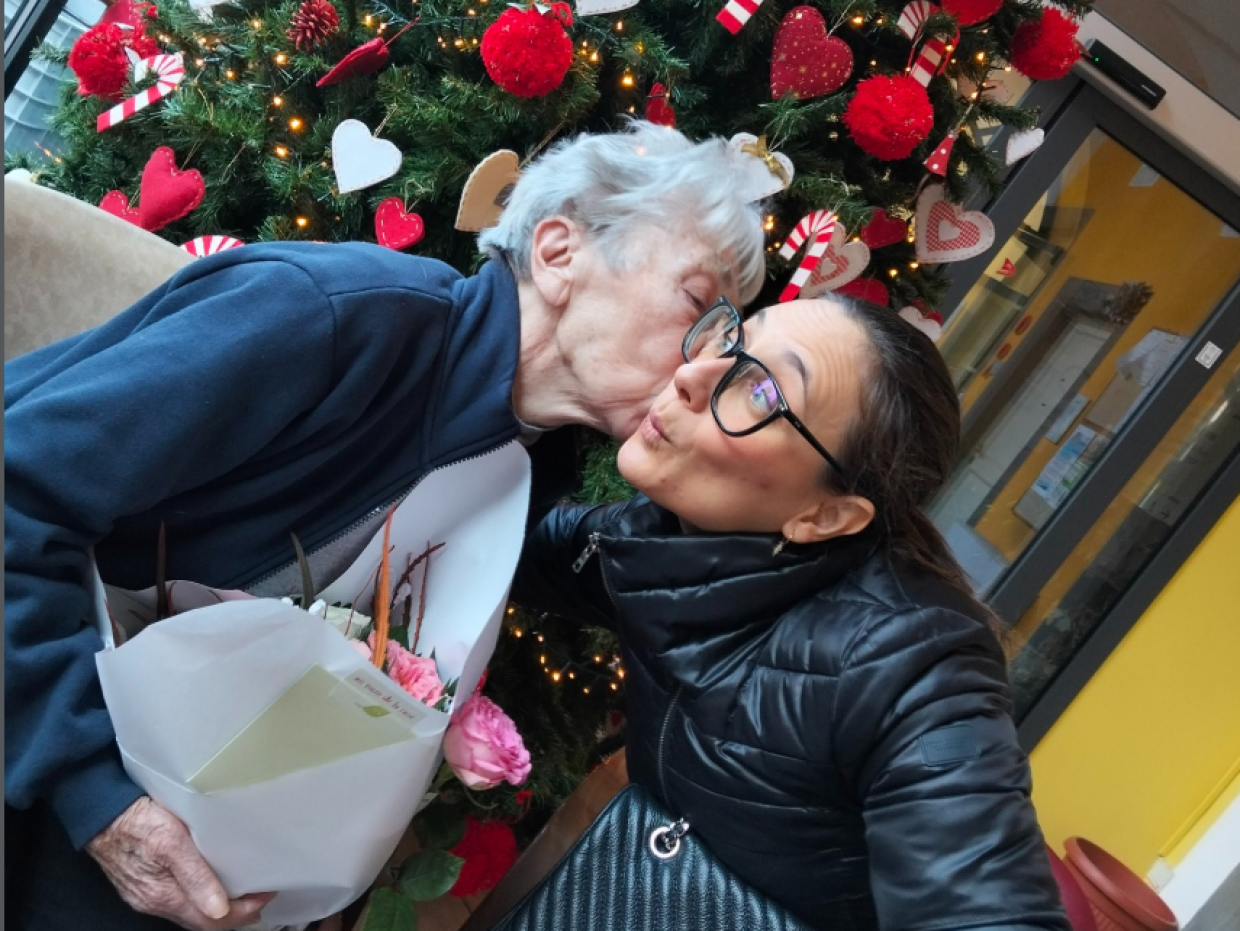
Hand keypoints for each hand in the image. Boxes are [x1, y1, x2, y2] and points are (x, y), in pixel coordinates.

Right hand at [86, 796, 275, 929]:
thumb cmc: (135, 820)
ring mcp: (147, 893)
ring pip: (190, 910)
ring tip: (243, 886)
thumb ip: (195, 876)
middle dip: (235, 912)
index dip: (244, 912)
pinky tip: (212, 878)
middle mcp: (155, 901)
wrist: (97, 808)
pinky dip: (200, 894)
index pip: (213, 921)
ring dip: (219, 904)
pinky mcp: (143, 881)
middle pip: (203, 921)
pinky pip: (178, 897)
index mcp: (164, 896)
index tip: (267, 893)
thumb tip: (220, 909)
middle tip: (261, 893)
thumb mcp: (171, 842)